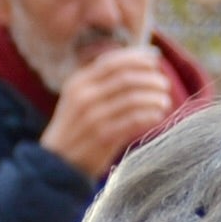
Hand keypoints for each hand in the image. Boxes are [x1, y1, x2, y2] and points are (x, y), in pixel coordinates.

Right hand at [37, 42, 178, 173]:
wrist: (56, 162)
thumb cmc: (76, 127)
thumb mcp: (79, 98)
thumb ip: (101, 83)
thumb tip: (137, 65)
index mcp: (78, 82)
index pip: (111, 62)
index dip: (137, 59)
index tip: (155, 62)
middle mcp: (84, 96)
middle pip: (126, 79)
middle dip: (150, 79)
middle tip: (165, 84)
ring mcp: (93, 117)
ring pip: (133, 99)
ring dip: (154, 98)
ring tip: (165, 101)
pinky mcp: (104, 136)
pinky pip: (134, 121)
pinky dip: (150, 115)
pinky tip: (157, 116)